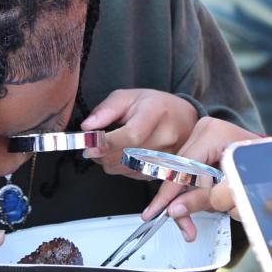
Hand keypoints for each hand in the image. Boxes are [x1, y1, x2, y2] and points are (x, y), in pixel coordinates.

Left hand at [80, 89, 198, 176]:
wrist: (184, 120)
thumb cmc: (153, 105)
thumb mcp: (129, 96)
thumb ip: (106, 110)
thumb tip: (87, 128)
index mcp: (155, 112)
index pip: (131, 135)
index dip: (107, 144)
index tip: (89, 147)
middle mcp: (165, 137)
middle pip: (125, 156)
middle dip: (101, 153)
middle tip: (94, 144)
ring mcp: (167, 157)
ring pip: (125, 169)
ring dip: (109, 161)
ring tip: (110, 147)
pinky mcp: (163, 171)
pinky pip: (131, 175)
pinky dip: (120, 167)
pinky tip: (124, 154)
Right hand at [140, 116, 259, 240]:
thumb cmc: (267, 172)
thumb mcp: (236, 190)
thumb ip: (205, 199)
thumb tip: (174, 211)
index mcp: (213, 134)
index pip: (182, 167)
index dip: (169, 193)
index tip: (155, 212)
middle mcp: (205, 130)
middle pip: (179, 171)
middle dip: (180, 202)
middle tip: (187, 229)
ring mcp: (204, 136)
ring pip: (184, 175)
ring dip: (191, 200)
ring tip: (203, 218)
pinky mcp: (205, 147)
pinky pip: (191, 173)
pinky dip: (197, 193)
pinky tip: (206, 202)